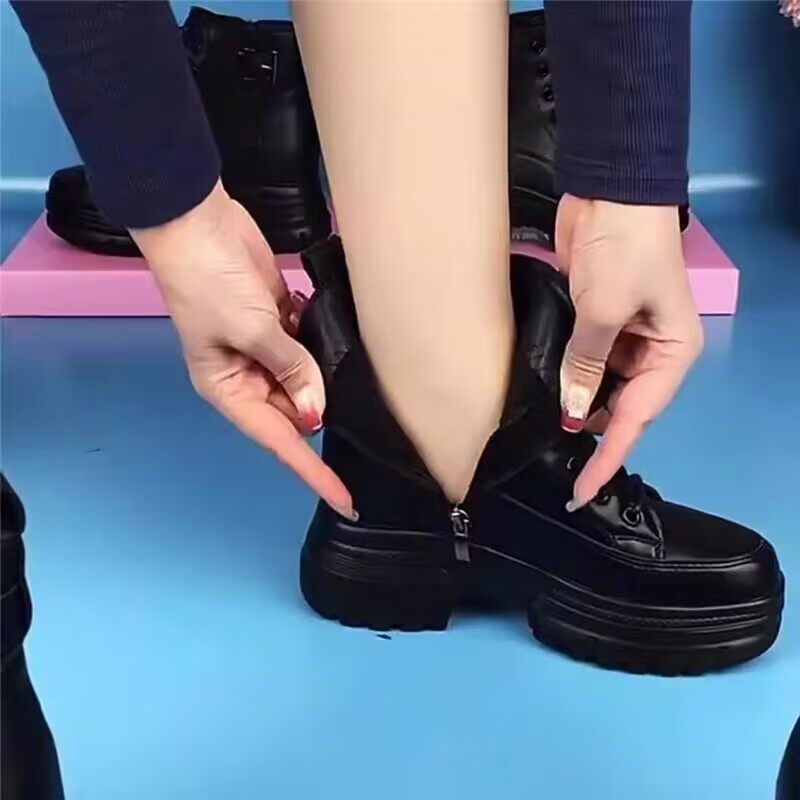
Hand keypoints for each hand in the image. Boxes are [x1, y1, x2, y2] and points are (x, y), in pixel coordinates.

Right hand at [130, 181, 355, 519]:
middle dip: (323, 409)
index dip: (313, 472)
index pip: (279, 440)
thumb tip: (316, 413)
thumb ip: (291, 370)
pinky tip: (332, 336)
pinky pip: (307, 345)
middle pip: (295, 410)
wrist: (197, 220)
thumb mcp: (251, 330)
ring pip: (305, 379)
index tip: (345, 500)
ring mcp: (263, 348)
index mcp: (229, 389)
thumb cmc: (209, 281)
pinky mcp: (277, 320)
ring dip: (324, 376)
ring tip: (354, 379)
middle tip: (359, 409)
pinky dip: (320, 343)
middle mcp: (246, 376)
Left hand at [555, 194, 703, 509]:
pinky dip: (566, 376)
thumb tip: (572, 412)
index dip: (608, 454)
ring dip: (574, 402)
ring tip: (542, 428)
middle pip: (619, 406)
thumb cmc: (623, 248)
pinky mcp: (596, 321)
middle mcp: (651, 351)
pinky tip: (545, 392)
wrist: (610, 189)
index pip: (638, 416)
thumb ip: (586, 364)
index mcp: (671, 352)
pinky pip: (583, 362)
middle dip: (588, 429)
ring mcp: (622, 336)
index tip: (582, 488)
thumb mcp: (605, 310)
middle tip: (551, 457)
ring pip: (598, 386)